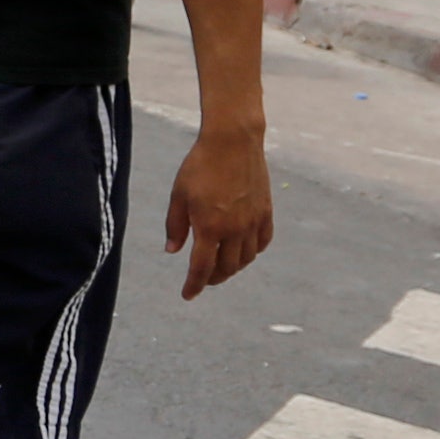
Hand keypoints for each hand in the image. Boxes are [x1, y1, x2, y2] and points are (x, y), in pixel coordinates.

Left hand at [165, 125, 273, 298]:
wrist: (233, 143)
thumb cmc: (199, 167)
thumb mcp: (178, 196)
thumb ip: (175, 226)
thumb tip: (173, 251)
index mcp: (209, 227)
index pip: (201, 268)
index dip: (194, 285)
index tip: (187, 295)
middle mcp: (235, 230)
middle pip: (226, 268)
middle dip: (213, 279)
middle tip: (203, 280)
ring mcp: (254, 222)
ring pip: (246, 259)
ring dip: (233, 268)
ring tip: (221, 267)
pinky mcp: (266, 212)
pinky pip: (263, 242)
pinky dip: (252, 252)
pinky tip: (243, 251)